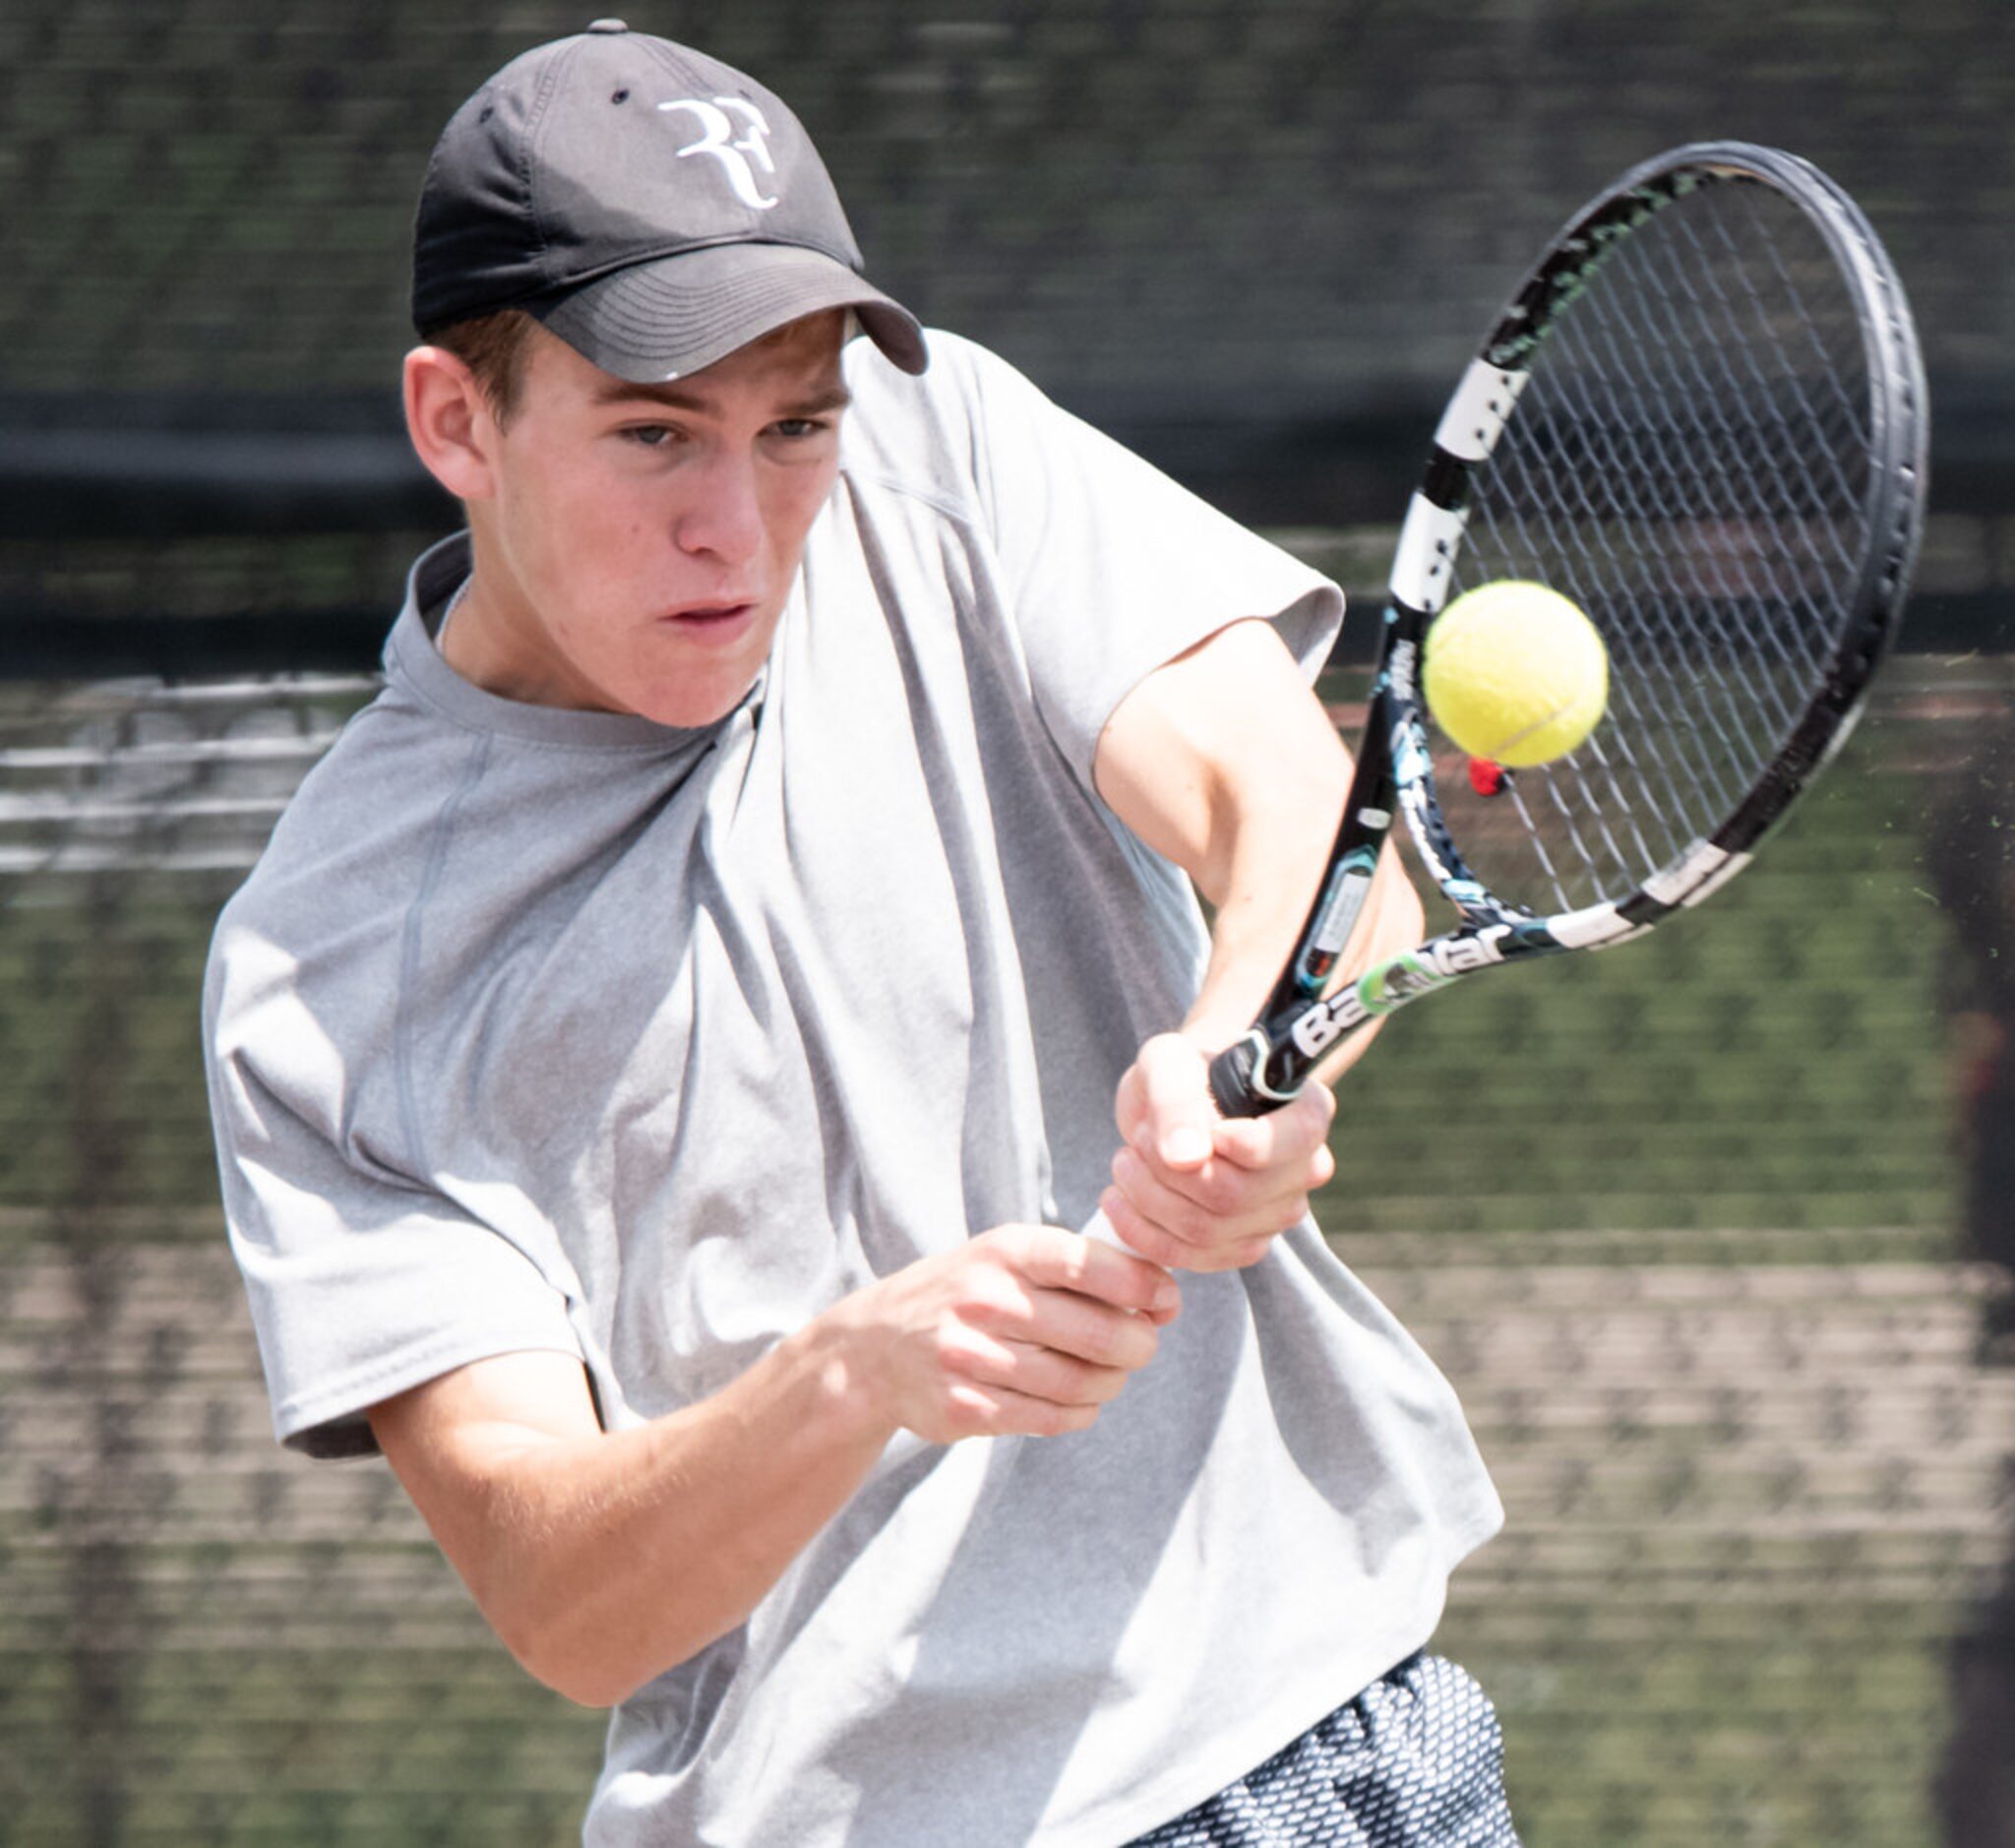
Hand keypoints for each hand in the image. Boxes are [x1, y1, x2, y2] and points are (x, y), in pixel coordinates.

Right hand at [828, 1225, 1178, 1444]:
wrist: (874, 1348)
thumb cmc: (967, 1294)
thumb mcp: (1006, 1257)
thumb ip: (1079, 1266)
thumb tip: (1164, 1295)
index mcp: (1005, 1251)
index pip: (1092, 1264)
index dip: (1144, 1286)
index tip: (1165, 1300)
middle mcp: (986, 1300)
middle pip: (1099, 1334)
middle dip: (1139, 1344)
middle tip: (1142, 1345)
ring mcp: (971, 1357)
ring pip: (1080, 1383)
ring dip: (1112, 1383)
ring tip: (1111, 1374)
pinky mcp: (965, 1407)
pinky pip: (1050, 1418)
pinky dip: (1080, 1412)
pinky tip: (1078, 1399)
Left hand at [1098, 1032, 1335, 1271]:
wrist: (1172, 1105)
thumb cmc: (1181, 1071)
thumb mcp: (1170, 1064)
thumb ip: (1178, 1100)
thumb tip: (1185, 1157)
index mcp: (1306, 1111)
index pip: (1298, 1139)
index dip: (1248, 1144)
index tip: (1207, 1130)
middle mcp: (1304, 1168)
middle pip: (1235, 1195)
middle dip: (1168, 1171)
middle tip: (1139, 1138)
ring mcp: (1277, 1214)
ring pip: (1205, 1231)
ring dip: (1147, 1197)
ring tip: (1126, 1160)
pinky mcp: (1243, 1246)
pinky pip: (1190, 1258)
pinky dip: (1141, 1231)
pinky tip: (1120, 1198)